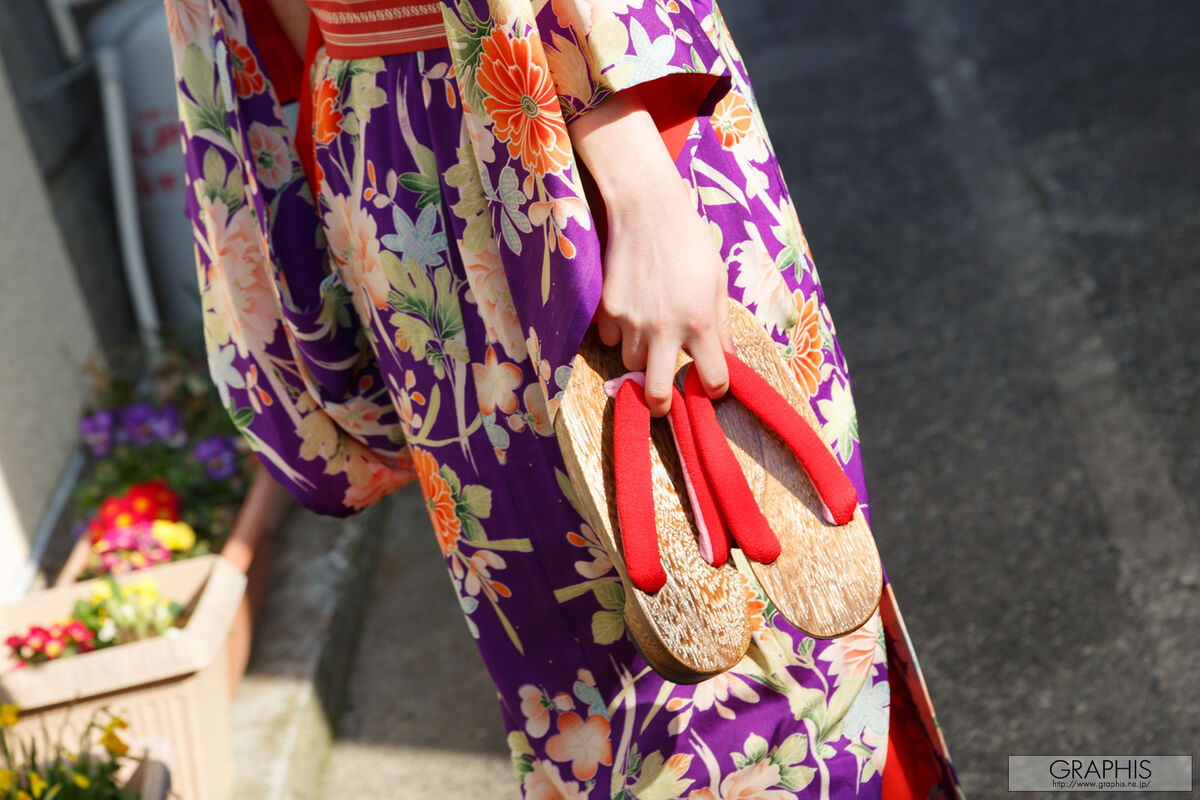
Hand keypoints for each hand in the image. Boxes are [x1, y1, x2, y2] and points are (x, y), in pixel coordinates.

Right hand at [569, 89, 732, 415]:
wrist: (647, 210)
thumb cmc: (689, 242)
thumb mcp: (716, 280)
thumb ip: (721, 323)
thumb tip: (728, 357)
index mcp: (701, 322)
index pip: (712, 378)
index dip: (714, 387)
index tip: (711, 383)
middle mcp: (665, 328)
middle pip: (656, 392)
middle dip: (661, 403)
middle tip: (663, 400)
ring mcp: (632, 322)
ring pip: (631, 363)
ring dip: (641, 355)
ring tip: (650, 328)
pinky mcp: (607, 310)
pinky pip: (611, 338)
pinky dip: (620, 332)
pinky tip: (631, 307)